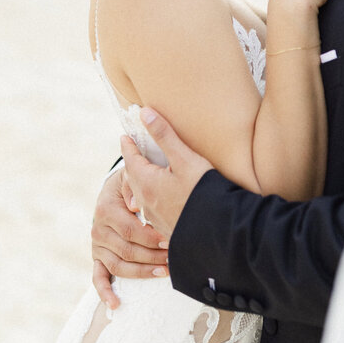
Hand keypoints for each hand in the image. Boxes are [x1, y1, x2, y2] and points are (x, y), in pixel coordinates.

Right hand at [90, 167, 170, 308]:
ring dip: (142, 272)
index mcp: (106, 209)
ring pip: (119, 266)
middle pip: (127, 250)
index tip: (170, 242)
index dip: (151, 239)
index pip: (130, 230)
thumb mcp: (130, 177)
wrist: (114, 191)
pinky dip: (105, 292)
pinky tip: (116, 303)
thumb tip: (135, 205)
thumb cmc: (128, 185)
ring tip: (163, 272)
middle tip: (173, 257)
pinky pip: (98, 277)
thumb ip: (133, 185)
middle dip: (153, 256)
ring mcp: (97, 246)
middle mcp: (98, 229)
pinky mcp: (97, 257)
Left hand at [121, 110, 212, 239]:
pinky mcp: (166, 228)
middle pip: (133, 178)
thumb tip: (145, 113)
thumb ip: (164, 135)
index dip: (128, 146)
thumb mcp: (184, 158)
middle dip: (133, 164)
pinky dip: (152, 198)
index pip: (130, 159)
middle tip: (133, 152)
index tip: (125, 137)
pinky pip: (152, 210)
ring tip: (146, 174)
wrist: (218, 229)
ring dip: (141, 182)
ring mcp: (155, 218)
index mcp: (146, 183)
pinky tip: (161, 200)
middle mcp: (146, 202)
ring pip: (141, 195)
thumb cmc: (202, 191)